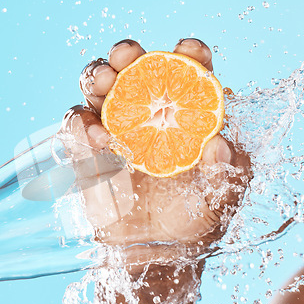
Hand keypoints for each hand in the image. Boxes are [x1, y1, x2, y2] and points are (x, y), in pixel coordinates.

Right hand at [59, 39, 250, 263]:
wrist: (155, 252)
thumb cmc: (193, 219)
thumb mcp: (221, 197)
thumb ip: (227, 172)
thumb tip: (218, 145)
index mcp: (185, 115)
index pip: (187, 72)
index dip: (189, 55)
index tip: (188, 51)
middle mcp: (148, 113)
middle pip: (133, 68)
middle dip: (127, 54)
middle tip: (127, 57)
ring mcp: (115, 128)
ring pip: (98, 86)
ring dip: (98, 76)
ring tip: (106, 84)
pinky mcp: (88, 149)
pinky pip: (76, 124)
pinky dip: (81, 124)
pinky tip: (97, 138)